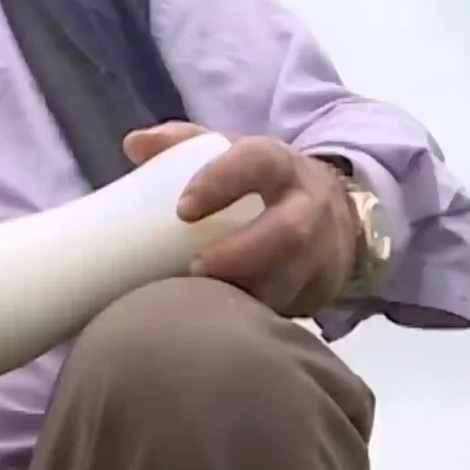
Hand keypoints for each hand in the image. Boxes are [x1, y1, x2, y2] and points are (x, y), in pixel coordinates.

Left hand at [122, 122, 361, 317]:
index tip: (182, 209)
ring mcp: (320, 252)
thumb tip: (134, 144)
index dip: (221, 182)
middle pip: (288, 230)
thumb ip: (182, 144)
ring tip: (202, 305)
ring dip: (247, 294)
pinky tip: (223, 325)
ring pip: (292, 279)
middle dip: (241, 252)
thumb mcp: (232, 154)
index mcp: (278, 165)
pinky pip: (291, 307)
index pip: (256, 163)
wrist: (336, 214)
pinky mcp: (319, 289)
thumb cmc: (263, 182)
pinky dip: (256, 317)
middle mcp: (307, 207)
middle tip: (195, 268)